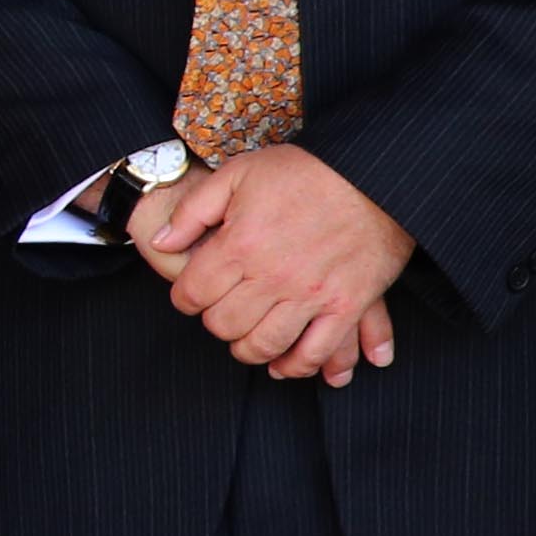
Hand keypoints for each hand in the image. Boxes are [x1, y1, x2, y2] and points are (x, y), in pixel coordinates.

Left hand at [135, 142, 409, 382]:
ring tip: (247, 341)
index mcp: (241, 244)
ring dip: (250, 350)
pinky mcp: (348, 305)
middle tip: (222, 313)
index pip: (193, 294)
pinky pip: (317, 351)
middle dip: (216, 323)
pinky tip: (285, 365)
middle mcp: (272, 275)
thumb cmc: (305, 171)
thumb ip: (193, 211)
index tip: (192, 295)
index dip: (186, 298)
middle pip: (224, 325)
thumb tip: (161, 242)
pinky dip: (298, 365)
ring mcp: (312, 294)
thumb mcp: (238, 173)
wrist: (374, 175)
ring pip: (265, 344)